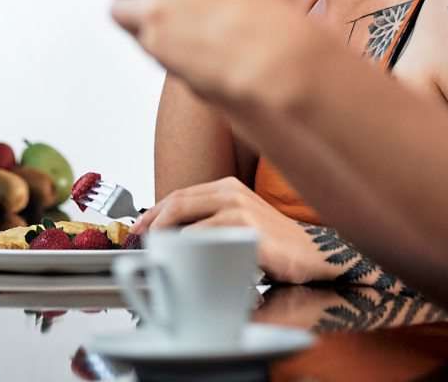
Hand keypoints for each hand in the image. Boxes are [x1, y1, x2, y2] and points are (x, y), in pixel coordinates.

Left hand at [133, 177, 321, 283]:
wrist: (310, 253)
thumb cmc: (272, 242)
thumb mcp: (237, 223)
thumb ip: (209, 221)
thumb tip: (170, 237)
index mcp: (226, 187)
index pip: (178, 195)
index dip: (152, 213)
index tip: (137, 230)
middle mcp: (230, 192)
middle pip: (176, 202)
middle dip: (150, 223)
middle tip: (138, 243)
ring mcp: (237, 208)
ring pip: (184, 217)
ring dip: (163, 237)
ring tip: (156, 254)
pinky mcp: (244, 227)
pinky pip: (201, 237)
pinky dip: (185, 249)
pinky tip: (182, 261)